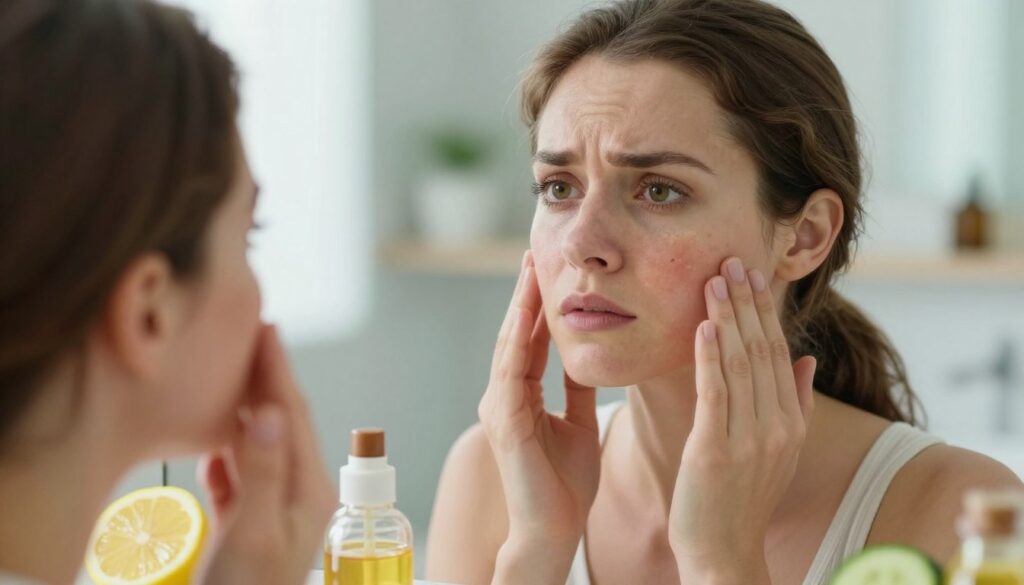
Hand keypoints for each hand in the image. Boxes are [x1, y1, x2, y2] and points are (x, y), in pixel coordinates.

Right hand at [197, 325, 335, 584]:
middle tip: (251, 335)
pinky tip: (216, 444)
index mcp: (309, 492)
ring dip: (248, 412)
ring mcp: (274, 511)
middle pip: (283, 425)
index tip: (266, 328)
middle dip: (267, 381)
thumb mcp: (255, 535)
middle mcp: (298, 496)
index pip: (294, 416)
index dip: (278, 370)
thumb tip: (272, 414)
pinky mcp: (249, 528)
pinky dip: (228, 456)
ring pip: (261, 448)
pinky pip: (241, 479)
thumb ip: (264, 473)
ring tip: (233, 374)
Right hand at [479, 251, 600, 583]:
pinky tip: (526, 316)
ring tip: (530, 271)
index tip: (546, 269)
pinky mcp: (505, 423)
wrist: (553, 530)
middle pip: (514, 335)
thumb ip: (576, 390)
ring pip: (509, 347)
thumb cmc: (565, 485)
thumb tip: (586, 358)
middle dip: (524, 294)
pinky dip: (518, 341)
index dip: (537, 305)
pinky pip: (511, 373)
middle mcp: (504, 397)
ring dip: (519, 308)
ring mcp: (500, 409)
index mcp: (521, 397)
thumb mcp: (579, 424)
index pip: (529, 341)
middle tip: (533, 253)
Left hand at [669, 257, 815, 582]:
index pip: (778, 352)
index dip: (765, 311)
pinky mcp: (716, 450)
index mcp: (790, 421)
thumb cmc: (742, 498)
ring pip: (741, 363)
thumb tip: (805, 357)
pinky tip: (705, 325)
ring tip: (715, 279)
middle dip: (747, 302)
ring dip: (728, 317)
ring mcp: (749, 438)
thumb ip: (794, 401)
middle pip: (762, 350)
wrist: (723, 552)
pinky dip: (711, 356)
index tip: (752, 274)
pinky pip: (716, 392)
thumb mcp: (777, 449)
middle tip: (732, 260)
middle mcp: (776, 426)